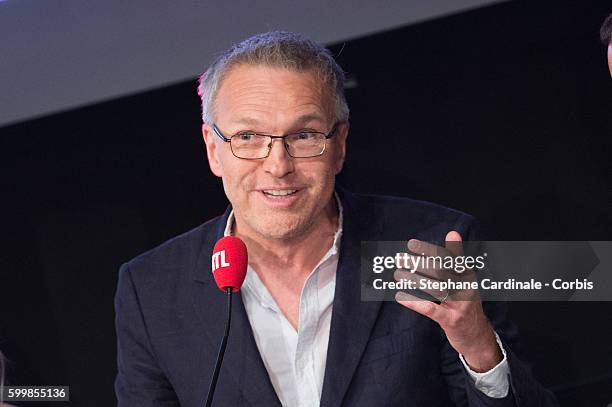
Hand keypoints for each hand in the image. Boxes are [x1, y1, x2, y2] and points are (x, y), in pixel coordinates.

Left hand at [394, 231, 501, 371]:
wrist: (477, 336)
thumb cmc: (465, 302)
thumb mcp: (464, 279)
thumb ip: (456, 257)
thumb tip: (453, 232)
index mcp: (468, 275)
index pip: (448, 258)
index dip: (429, 250)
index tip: (411, 244)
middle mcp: (466, 288)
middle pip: (440, 271)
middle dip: (418, 263)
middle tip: (400, 259)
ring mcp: (461, 305)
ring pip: (435, 288)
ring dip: (414, 279)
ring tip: (398, 274)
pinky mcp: (452, 321)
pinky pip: (431, 310)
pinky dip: (414, 302)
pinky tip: (400, 296)